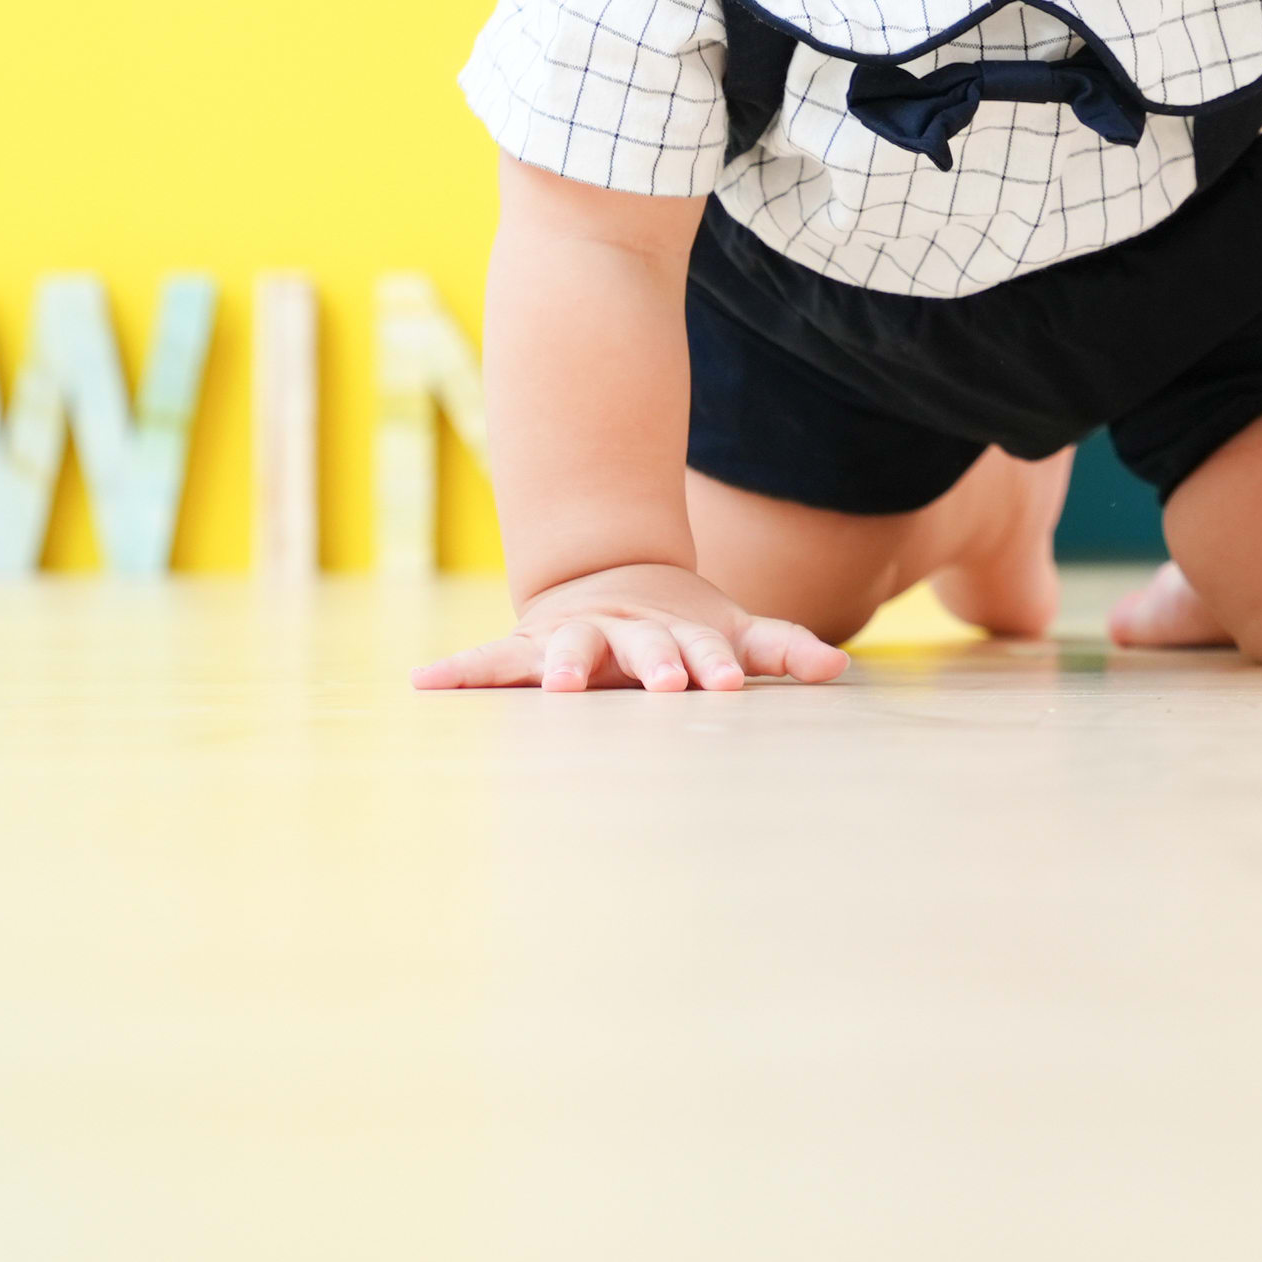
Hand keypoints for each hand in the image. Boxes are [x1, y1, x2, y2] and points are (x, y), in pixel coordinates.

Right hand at [413, 563, 849, 692]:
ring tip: (561, 684)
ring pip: (569, 648)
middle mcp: (625, 634)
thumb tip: (838, 669)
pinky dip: (458, 671)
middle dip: (654, 664)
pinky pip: (490, 662)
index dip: (712, 665)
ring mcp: (575, 639)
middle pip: (642, 649)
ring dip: (565, 664)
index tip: (721, 686)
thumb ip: (782, 647)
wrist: (609, 575)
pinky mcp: (529, 650)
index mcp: (676, 634)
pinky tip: (423, 682)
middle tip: (665, 685)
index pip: (700, 650)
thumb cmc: (681, 627)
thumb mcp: (734, 633)